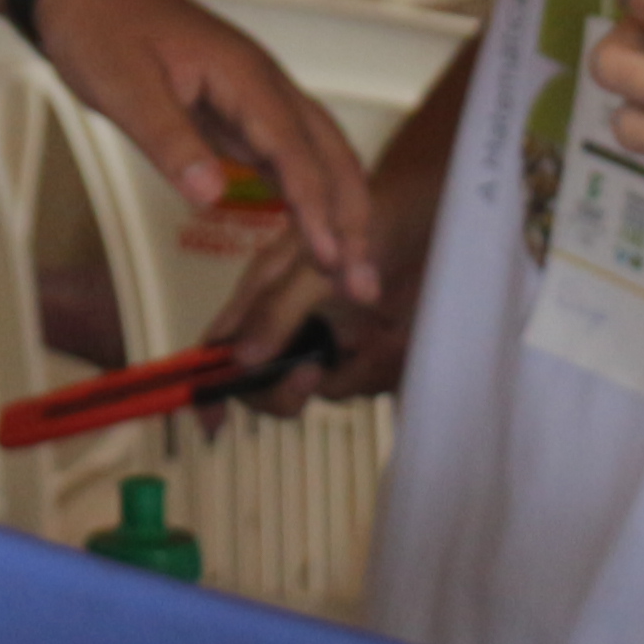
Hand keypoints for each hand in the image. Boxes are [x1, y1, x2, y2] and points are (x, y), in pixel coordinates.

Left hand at [33, 0, 381, 303]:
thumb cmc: (101, 24)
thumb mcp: (123, 85)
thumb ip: (168, 139)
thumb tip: (209, 194)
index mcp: (243, 76)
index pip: (295, 150)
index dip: (316, 207)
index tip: (331, 256)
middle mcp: (263, 85)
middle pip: (328, 153)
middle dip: (353, 215)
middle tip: (363, 280)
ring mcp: (255, 97)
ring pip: (317, 154)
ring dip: (340, 207)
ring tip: (351, 266)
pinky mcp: (239, 110)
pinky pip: (288, 155)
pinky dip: (309, 194)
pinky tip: (315, 230)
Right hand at [200, 129, 438, 398]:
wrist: (433, 223)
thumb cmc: (366, 228)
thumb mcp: (316, 266)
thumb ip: (278, 311)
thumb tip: (241, 358)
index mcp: (262, 298)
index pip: (220, 347)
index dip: (210, 383)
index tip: (212, 421)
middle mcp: (290, 327)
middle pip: (266, 386)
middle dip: (286, 392)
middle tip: (313, 373)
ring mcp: (331, 344)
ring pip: (324, 389)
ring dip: (354, 370)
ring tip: (381, 332)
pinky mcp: (369, 355)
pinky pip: (366, 383)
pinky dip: (383, 365)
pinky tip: (397, 334)